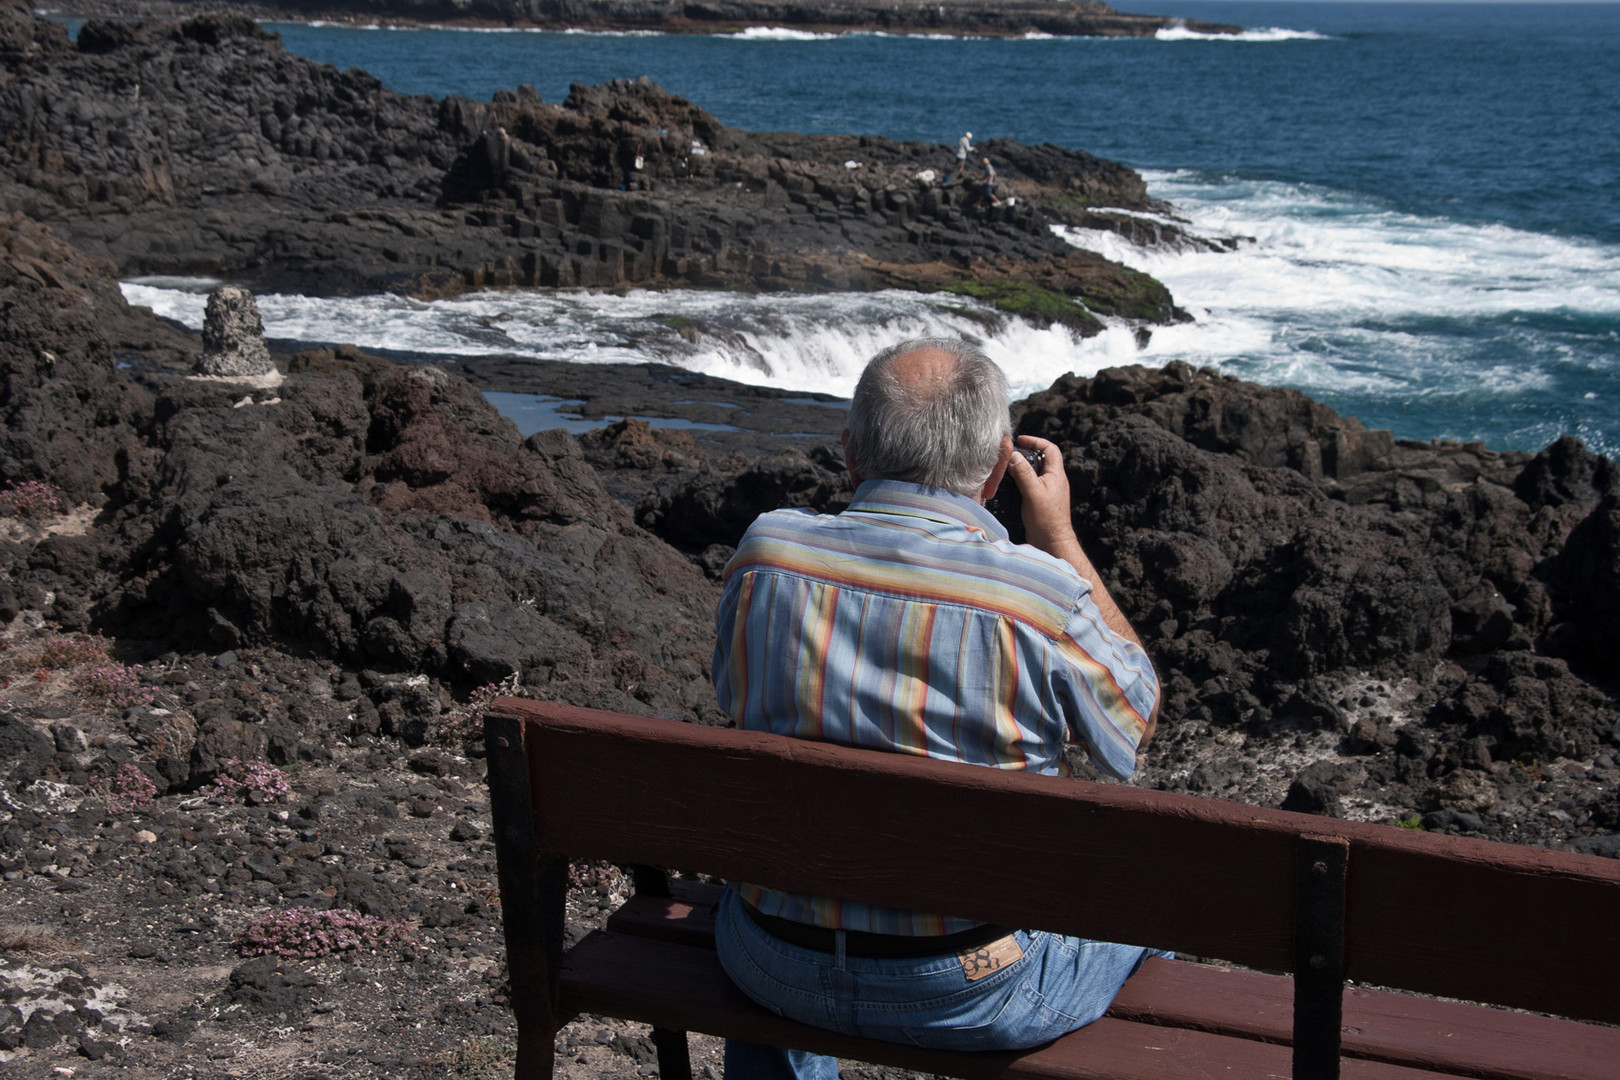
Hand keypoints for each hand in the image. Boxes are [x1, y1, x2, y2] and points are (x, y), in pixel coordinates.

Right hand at [1005, 435, 1080, 559]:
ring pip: (1033, 472)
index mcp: (1056, 475)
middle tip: (1009, 454)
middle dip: (1025, 454)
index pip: (1050, 449)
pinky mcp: (1040, 501)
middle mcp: (1053, 481)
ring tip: (1006, 468)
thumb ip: (1023, 473)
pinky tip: (1009, 486)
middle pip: (1040, 459)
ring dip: (1020, 468)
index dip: (1036, 441)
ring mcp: (1047, 491)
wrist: (1052, 543)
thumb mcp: (1033, 492)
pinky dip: (1019, 481)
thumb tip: (1014, 455)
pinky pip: (1030, 485)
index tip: (1020, 440)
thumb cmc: (1046, 519)